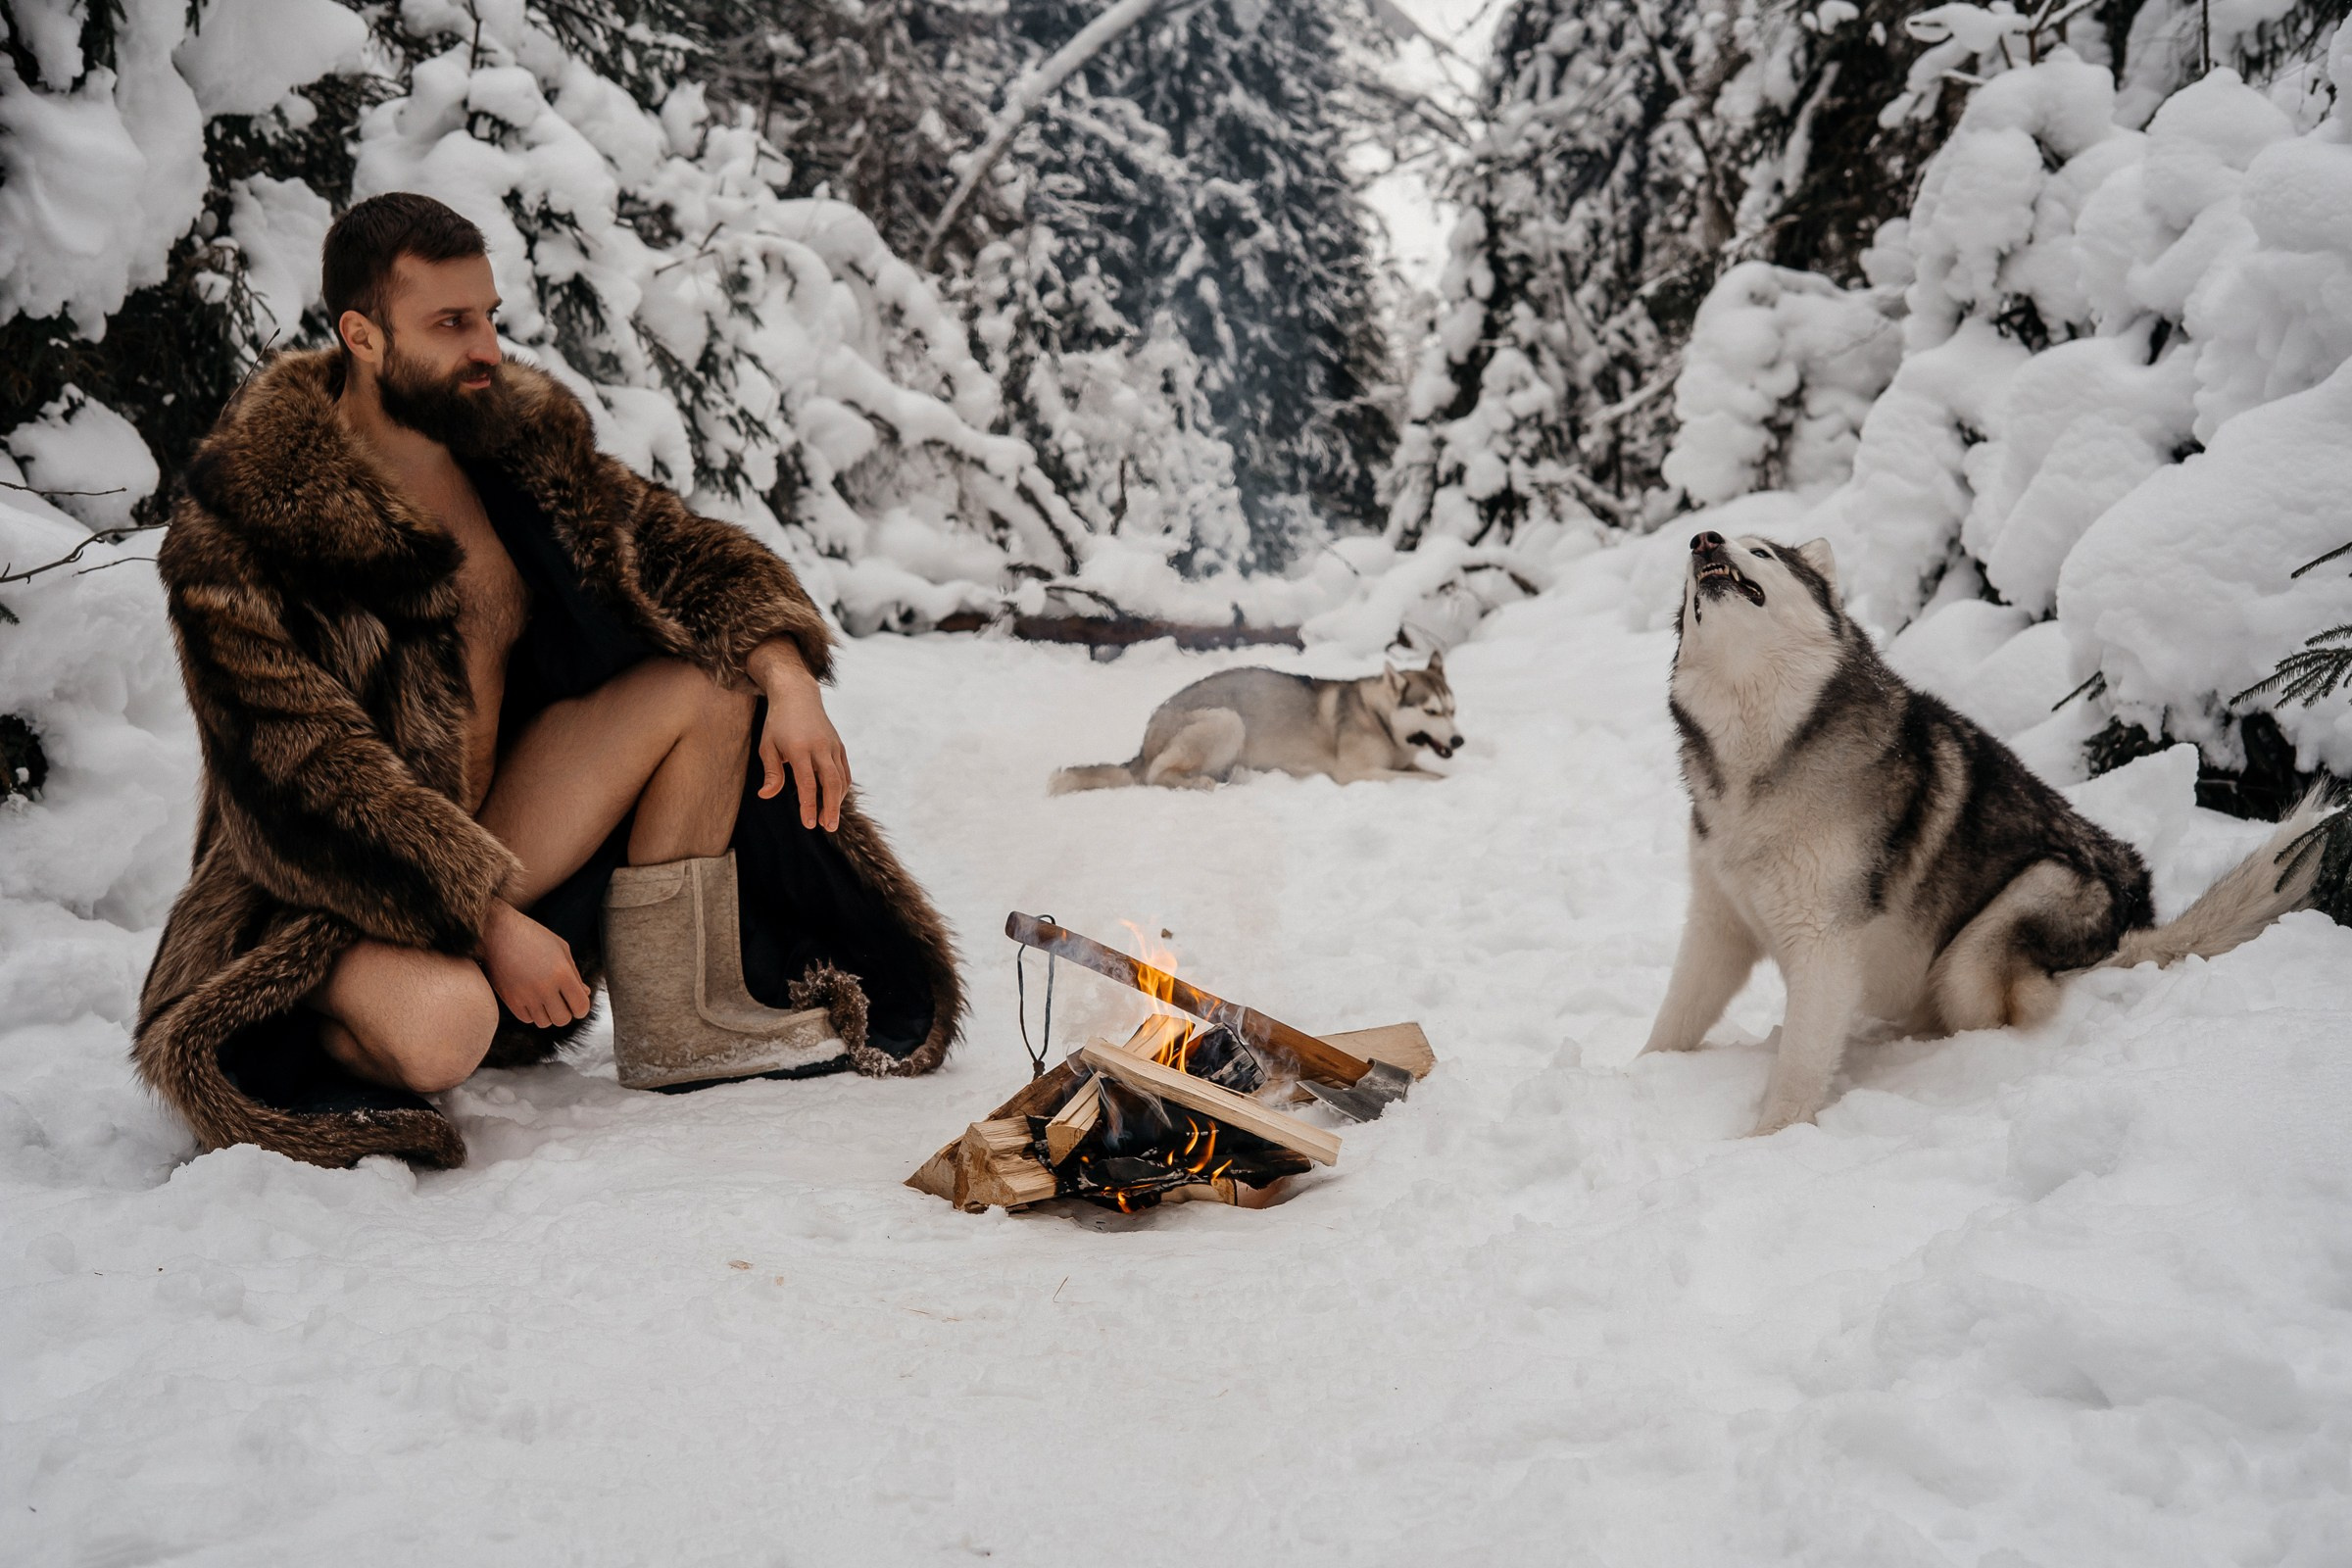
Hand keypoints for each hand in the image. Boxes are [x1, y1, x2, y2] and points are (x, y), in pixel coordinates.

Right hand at [479, 901, 591, 1027]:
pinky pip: (527, 1019)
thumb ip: (574, 973)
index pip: (581, 1007)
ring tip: (545, 997)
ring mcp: (525, 995)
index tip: (576, 1001)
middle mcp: (544, 987)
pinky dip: (532, 1013)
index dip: (581, 1007)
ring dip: (548, 1013)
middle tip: (560, 1000)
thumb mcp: (560, 948)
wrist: (496, 931)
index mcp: (562, 973)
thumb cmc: (532, 936)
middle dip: (565, 1012)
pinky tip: (531, 998)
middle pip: (563, 1019)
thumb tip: (585, 993)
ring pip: (544, 1022)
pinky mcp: (509, 999)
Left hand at [747, 639, 850, 831]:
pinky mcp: (839, 746)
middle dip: (831, 808)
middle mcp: (820, 747)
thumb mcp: (767, 746)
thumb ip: (772, 772)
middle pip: (831, 783)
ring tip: (830, 820)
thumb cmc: (778, 724)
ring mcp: (833, 746)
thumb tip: (766, 796)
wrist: (798, 696)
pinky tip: (835, 801)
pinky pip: (844, 772)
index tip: (809, 824)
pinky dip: (842, 789)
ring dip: (838, 801)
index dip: (809, 805)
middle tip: (828, 828)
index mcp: (799, 748)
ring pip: (841, 779)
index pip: (807, 783)